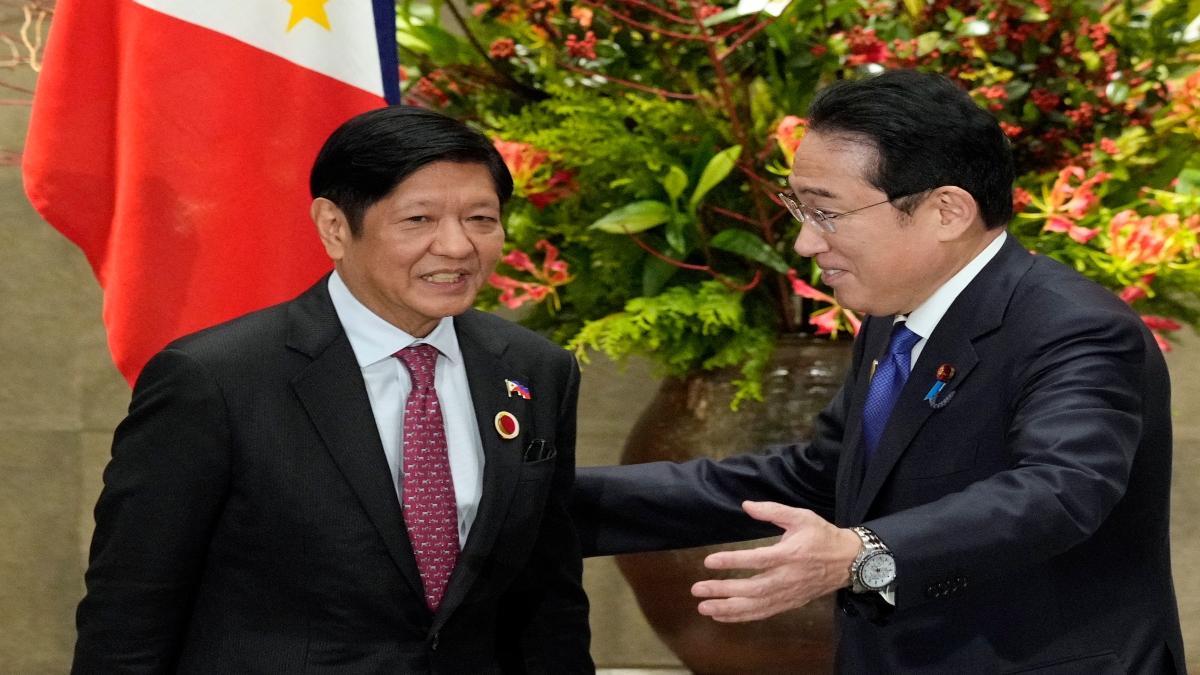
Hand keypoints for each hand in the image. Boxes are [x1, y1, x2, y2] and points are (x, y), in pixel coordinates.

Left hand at [690, 501, 862, 621]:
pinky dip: (742, 617)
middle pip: (751, 589)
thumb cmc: (822, 536)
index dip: (732, 561)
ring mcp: (789, 594)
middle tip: (697, 589)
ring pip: (755, 606)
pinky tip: (723, 616)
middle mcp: (788, 578)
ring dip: (728, 609)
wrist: (849, 562)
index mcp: (790, 554)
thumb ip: (773, 511)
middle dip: (722, 590)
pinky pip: (763, 613)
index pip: (757, 560)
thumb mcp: (801, 516)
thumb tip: (746, 505)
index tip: (709, 561)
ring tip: (704, 608)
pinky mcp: (790, 603)